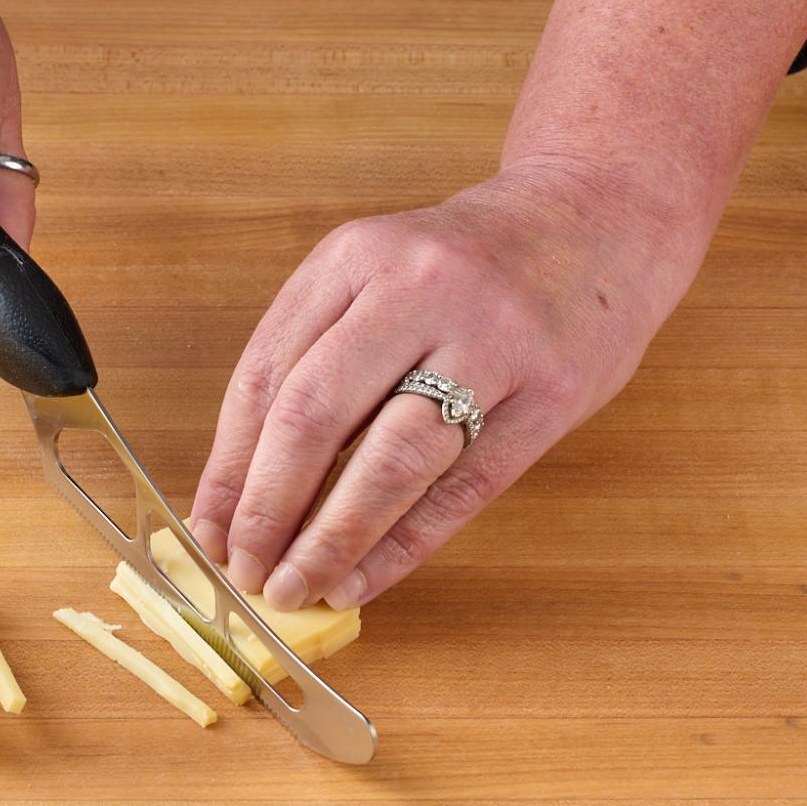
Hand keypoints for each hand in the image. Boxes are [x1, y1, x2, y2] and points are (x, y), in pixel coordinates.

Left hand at [187, 157, 714, 610]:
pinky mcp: (549, 395)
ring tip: (295, 586)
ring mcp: (492, 341)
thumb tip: (242, 486)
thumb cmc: (469, 265)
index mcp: (358, 255)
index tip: (205, 530)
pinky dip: (403, 545)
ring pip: (391, 460)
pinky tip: (364, 580)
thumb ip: (316, 359)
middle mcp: (419, 289)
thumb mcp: (378, 276)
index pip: (267, 374)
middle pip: (316, 415)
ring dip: (331, 538)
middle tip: (243, 568)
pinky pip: (461, 489)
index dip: (228, 465)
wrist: (601, 219)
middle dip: (267, 506)